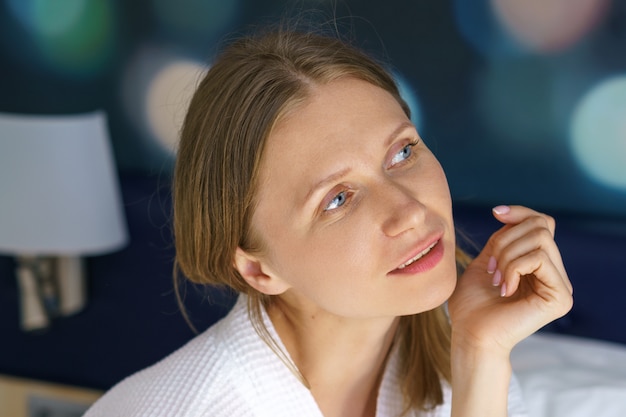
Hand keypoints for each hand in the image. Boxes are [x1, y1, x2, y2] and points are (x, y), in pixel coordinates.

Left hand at [448, 205, 573, 354]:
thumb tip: (509, 215)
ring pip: (540, 239)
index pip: (542, 223)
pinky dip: (514, 267)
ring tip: (497, 279)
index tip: (495, 213)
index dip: (520, 212)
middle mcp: (554, 274)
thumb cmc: (472, 305)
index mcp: (538, 265)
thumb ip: (502, 240)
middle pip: (540, 226)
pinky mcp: (560, 297)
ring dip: (508, 255)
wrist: (471, 336)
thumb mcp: (485, 261)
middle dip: (506, 239)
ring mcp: (560, 286)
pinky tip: (505, 288)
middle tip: (491, 266)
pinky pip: (539, 259)